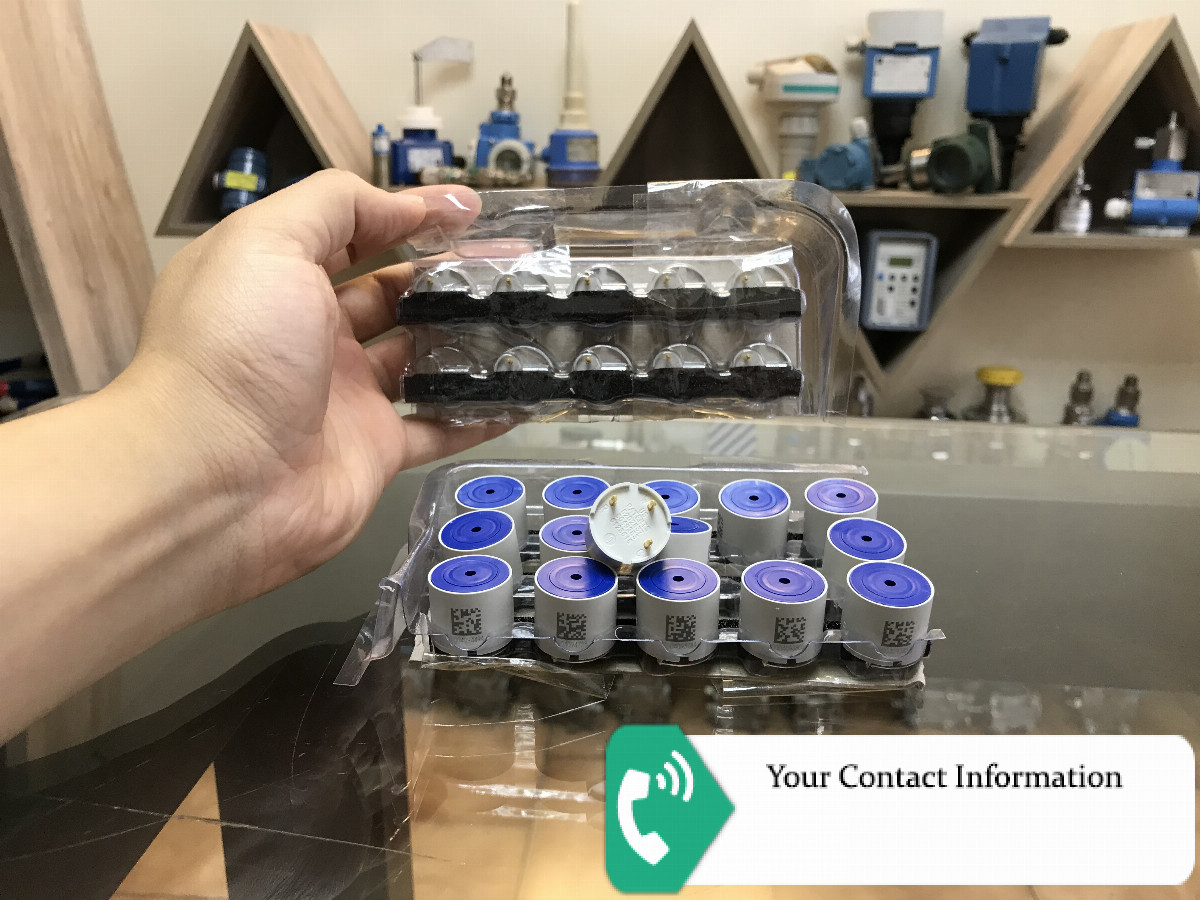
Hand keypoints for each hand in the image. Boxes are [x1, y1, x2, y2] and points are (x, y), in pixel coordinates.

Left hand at [124, 171, 503, 602]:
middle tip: (517, 265)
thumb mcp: (268, 243)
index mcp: (279, 278)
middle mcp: (313, 334)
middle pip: (396, 293)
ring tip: (529, 318)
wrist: (213, 482)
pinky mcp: (375, 451)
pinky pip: (438, 427)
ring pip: (423, 358)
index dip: (410, 214)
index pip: (354, 232)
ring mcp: (347, 396)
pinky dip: (478, 413)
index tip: (472, 210)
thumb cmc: (232, 351)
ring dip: (471, 339)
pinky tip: (522, 394)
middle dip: (453, 275)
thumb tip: (405, 205)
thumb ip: (336, 205)